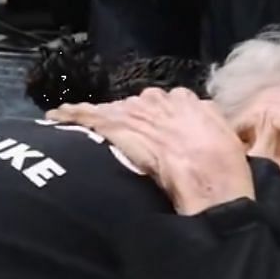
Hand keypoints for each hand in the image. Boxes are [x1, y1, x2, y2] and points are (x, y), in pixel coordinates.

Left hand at [47, 88, 254, 214]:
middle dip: (119, 118)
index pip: (158, 102)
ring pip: (107, 110)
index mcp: (186, 101)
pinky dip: (70, 115)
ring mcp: (136, 113)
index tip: (141, 128)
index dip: (147, 117)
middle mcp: (158, 101)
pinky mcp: (118, 126)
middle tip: (110, 136)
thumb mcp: (224, 138)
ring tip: (68, 123)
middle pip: (131, 105)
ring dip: (90, 119)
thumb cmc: (221, 167)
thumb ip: (209, 123)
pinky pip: (88, 116)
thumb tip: (201, 119)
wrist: (208, 177)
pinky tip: (55, 116)